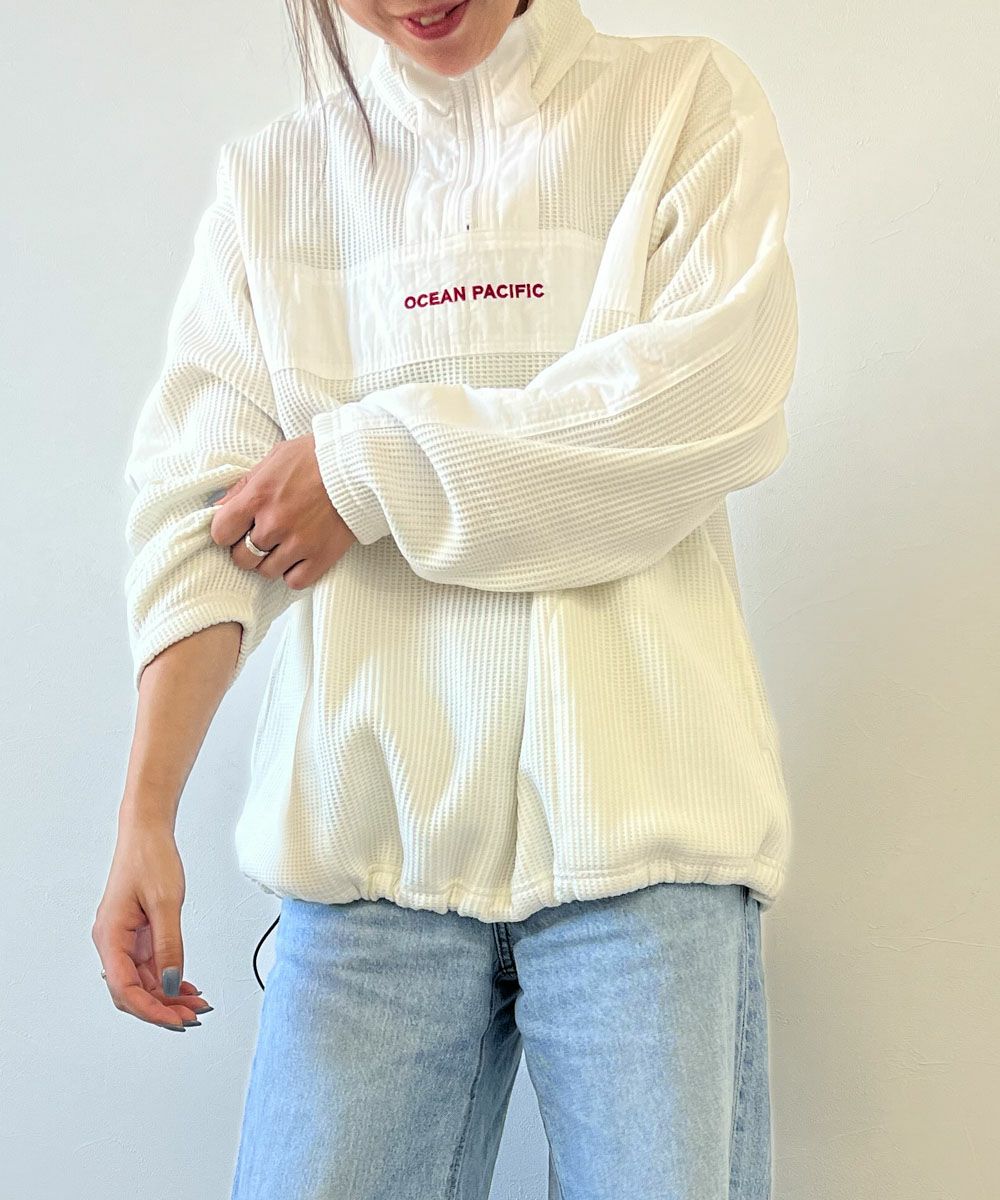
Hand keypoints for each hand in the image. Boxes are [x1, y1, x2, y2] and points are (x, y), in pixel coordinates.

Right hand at [92, 820, 211, 1031]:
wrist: (147, 833)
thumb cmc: (150, 859)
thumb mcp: (165, 903)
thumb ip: (169, 946)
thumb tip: (170, 983)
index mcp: (110, 937)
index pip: (125, 989)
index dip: (151, 1010)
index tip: (176, 1020)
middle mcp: (112, 942)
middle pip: (132, 991)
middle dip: (162, 1007)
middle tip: (194, 1016)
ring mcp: (124, 939)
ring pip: (143, 981)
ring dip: (168, 995)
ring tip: (197, 1004)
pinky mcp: (136, 934)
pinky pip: (150, 965)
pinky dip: (168, 977)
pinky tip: (186, 986)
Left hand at [209, 433, 357, 587]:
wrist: (361, 464)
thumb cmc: (316, 457)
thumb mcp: (273, 460)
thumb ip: (243, 486)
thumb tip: (219, 507)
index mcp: (258, 497)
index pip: (220, 532)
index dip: (226, 533)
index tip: (236, 529)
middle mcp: (275, 523)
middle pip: (241, 558)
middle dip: (246, 550)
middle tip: (261, 539)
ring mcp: (299, 543)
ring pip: (267, 572)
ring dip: (271, 561)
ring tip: (284, 545)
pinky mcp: (322, 556)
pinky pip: (295, 581)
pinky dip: (294, 573)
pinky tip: (300, 557)